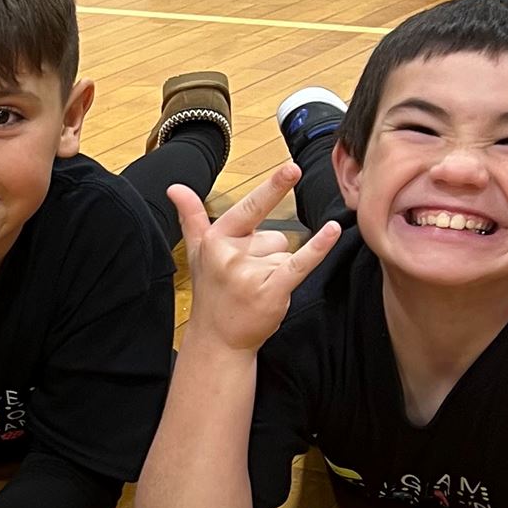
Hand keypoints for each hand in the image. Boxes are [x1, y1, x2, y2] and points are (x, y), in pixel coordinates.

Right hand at [172, 164, 341, 354]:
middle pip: (276, 236)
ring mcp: (249, 273)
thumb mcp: (198, 252)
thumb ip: (192, 217)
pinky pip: (300, 262)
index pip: (249, 208)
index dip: (272, 188)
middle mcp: (231, 254)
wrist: (218, 339)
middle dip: (268, 255)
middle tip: (245, 279)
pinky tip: (332, 231)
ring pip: (286, 254)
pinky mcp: (270, 290)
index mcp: (216, 239)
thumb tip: (175, 188)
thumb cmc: (212, 292)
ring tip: (255, 290)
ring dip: (278, 271)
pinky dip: (318, 248)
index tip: (291, 168)